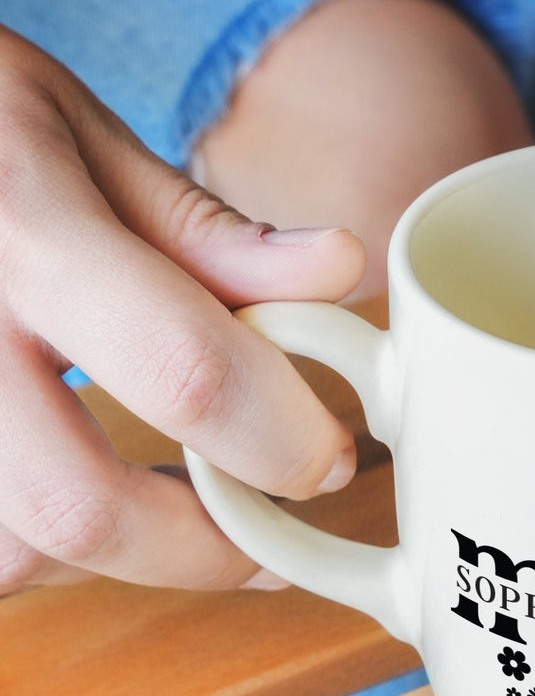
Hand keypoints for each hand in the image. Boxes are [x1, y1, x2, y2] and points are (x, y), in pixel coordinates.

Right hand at [0, 27, 366, 591]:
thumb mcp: (77, 136)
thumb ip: (203, 227)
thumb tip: (340, 268)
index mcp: (22, 231)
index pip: (182, 368)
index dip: (277, 438)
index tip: (327, 461)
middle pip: (78, 508)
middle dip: (202, 548)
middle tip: (266, 535)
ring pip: (11, 555)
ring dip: (115, 559)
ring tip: (172, 511)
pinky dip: (41, 550)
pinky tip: (82, 497)